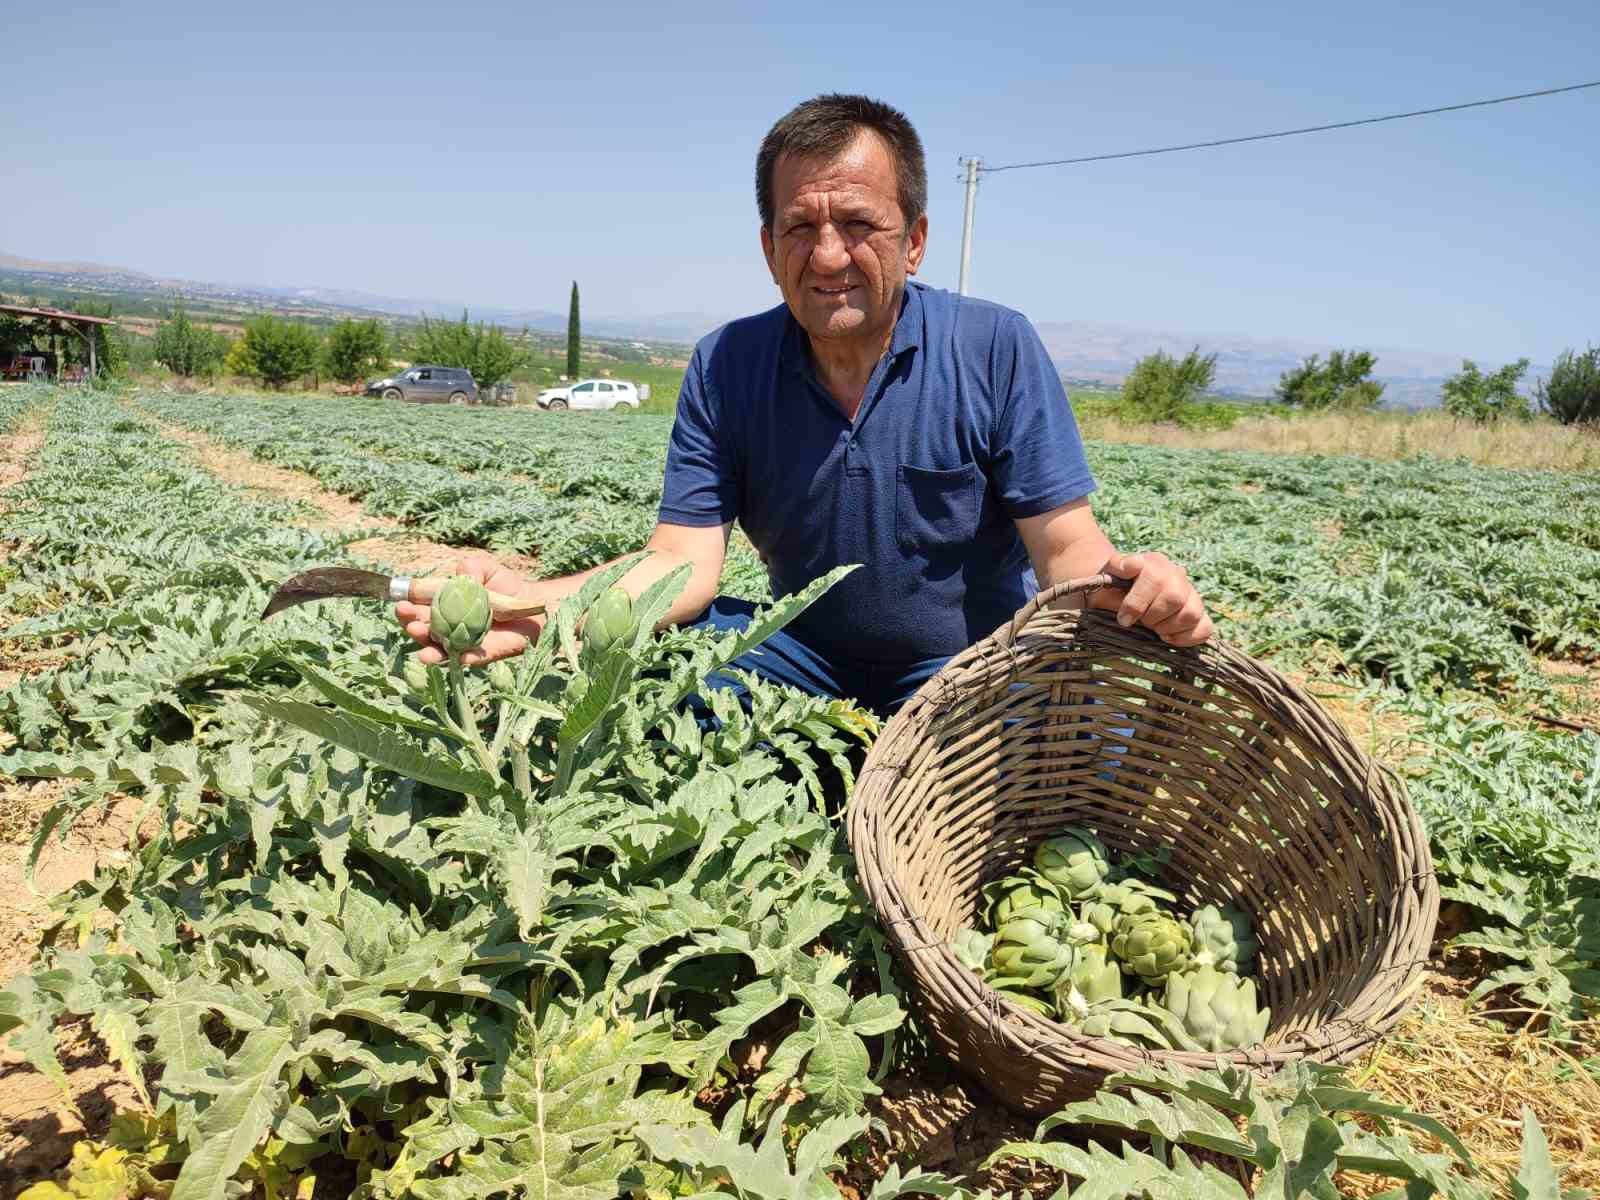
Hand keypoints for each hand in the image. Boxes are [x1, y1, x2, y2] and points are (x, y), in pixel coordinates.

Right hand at [396, 551, 544, 666]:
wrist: (532, 607)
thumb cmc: (504, 587)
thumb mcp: (486, 569)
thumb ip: (471, 567)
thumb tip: (463, 578)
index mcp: (443, 606)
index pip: (419, 607)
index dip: (407, 605)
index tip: (400, 601)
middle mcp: (448, 627)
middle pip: (423, 629)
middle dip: (411, 623)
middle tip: (406, 615)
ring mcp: (463, 643)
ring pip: (440, 648)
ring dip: (427, 645)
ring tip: (418, 635)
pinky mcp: (482, 654)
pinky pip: (470, 659)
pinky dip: (462, 658)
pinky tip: (454, 656)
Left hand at [1091, 550, 1213, 647]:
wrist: (1121, 595)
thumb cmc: (1114, 587)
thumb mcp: (1108, 574)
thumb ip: (1116, 566)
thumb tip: (1130, 565)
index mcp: (1155, 563)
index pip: (1154, 578)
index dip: (1137, 603)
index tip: (1123, 618)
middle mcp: (1177, 575)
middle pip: (1175, 597)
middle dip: (1152, 617)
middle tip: (1140, 622)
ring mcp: (1191, 595)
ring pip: (1192, 614)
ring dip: (1168, 627)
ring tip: (1153, 627)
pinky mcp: (1199, 614)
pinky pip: (1205, 628)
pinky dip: (1187, 637)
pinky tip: (1168, 636)